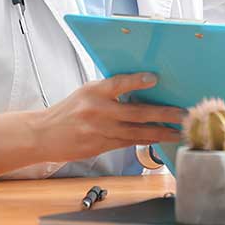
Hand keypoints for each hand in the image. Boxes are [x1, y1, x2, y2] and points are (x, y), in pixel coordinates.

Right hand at [34, 73, 183, 163]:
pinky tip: (158, 139)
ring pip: (136, 132)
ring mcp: (99, 131)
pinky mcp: (100, 146)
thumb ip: (110, 91)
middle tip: (181, 114)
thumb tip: (141, 88)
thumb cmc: (68, 111)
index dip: (136, 81)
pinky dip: (144, 141)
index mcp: (93, 91)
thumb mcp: (86, 92)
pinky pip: (127, 143)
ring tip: (177, 132)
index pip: (118, 83)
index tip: (154, 78)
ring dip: (159, 132)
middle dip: (162, 114)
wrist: (44, 134)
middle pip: (135, 113)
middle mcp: (97, 111)